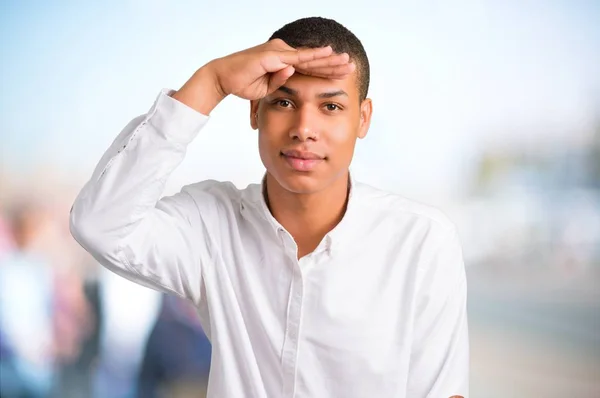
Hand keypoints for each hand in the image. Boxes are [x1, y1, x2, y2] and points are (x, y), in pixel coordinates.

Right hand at [211, 38, 354, 99]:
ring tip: (346, 61)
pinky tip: (328, 53)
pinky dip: (314, 55)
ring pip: (309, 57)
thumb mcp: (266, 89)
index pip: (308, 67)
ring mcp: (279, 52)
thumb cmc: (242, 83)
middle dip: (333, 64)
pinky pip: (297, 57)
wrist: (223, 77)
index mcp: (282, 61)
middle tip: (351, 66)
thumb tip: (292, 76)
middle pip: (313, 60)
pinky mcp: (274, 54)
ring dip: (329, 60)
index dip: (325, 71)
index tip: (341, 75)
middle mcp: (283, 52)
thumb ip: (280, 82)